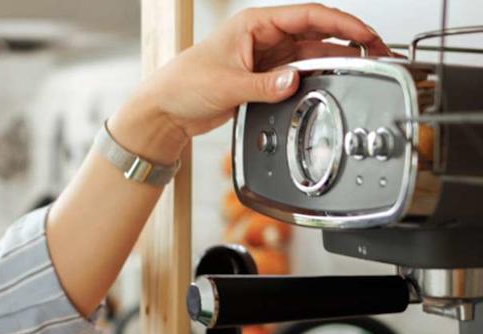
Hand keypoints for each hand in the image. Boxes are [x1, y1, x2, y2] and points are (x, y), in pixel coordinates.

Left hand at [110, 4, 389, 162]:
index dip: (343, 24)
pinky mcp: (262, 78)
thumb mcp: (226, 85)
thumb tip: (293, 81)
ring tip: (362, 72)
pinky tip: (331, 86)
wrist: (164, 111)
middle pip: (316, 34)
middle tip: (377, 56)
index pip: (309, 15)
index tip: (367, 35)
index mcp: (255, 24)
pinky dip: (314, 79)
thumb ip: (263, 86)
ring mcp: (265, 57)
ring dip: (334, 63)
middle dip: (348, 43)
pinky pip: (296, 74)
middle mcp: (263, 37)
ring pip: (310, 55)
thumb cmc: (182, 85)